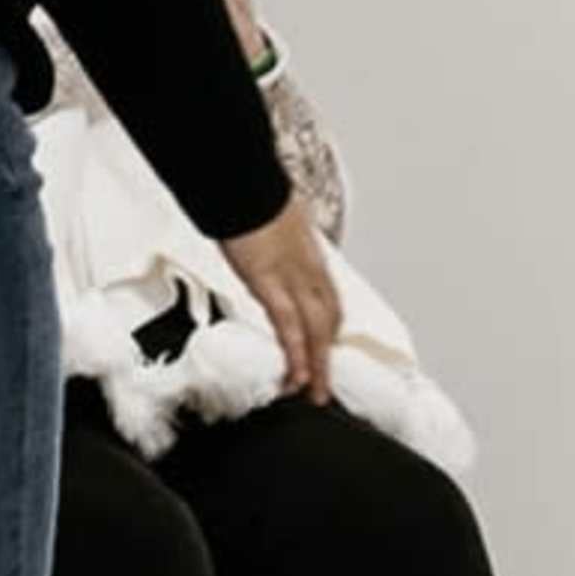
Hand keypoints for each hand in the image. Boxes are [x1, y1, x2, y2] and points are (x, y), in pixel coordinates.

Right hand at [223, 196, 341, 403]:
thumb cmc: (255, 198)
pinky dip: (297, 353)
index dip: (329, 330)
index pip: (329, 302)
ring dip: (317, 364)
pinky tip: (297, 374)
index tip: (326, 350)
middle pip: (329, 320)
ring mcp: (295, 278)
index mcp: (312, 258)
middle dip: (328, 354)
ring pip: (317, 330)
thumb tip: (269, 244)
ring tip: (313, 391)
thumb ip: (276, 242)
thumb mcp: (275, 225)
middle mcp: (311, 270)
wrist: (245, 184)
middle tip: (325, 383)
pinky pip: (290, 326)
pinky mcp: (272, 283)